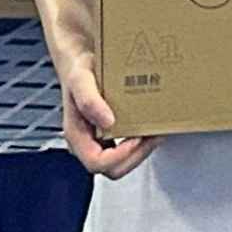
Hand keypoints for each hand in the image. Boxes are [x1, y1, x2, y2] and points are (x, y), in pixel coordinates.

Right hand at [58, 57, 152, 180]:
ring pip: (123, 162)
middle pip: (113, 169)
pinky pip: (128, 149)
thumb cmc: (79, 70)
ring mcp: (99, 141)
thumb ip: (88, 100)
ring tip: (155, 131)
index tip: (136, 138)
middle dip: (137, 155)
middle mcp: (87, 142)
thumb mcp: (81, 79)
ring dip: (143, 150)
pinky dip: (142, 143)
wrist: (82, 62)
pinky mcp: (111, 135)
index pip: (96, 163)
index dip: (119, 156)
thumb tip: (107, 121)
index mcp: (76, 134)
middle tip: (152, 136)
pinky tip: (151, 128)